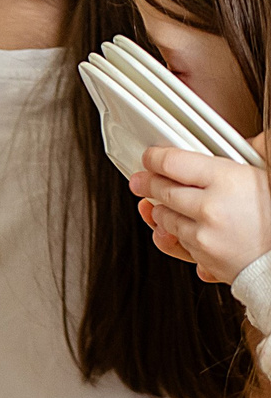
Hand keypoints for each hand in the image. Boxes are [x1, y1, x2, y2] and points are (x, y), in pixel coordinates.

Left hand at [130, 146, 270, 285]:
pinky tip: (176, 227)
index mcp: (229, 181)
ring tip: (162, 203)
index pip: (174, 162)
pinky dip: (172, 233)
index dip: (156, 157)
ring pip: (164, 217)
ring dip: (160, 209)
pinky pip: (175, 242)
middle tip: (140, 179)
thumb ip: (257, 152)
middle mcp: (210, 208)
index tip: (150, 157)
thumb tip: (248, 140)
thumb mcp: (270, 174)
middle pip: (162, 190)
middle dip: (147, 183)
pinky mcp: (202, 257)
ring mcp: (204, 235)